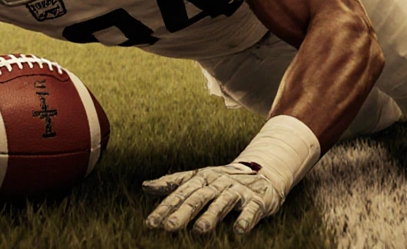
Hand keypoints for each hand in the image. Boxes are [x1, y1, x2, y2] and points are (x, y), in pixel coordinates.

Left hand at [144, 163, 282, 234]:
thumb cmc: (222, 182)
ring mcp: (238, 191)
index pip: (180, 194)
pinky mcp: (257, 201)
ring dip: (211, 216)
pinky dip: (245, 219)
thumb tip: (145, 187)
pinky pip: (251, 210)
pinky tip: (238, 231)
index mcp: (202, 179)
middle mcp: (218, 183)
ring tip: (199, 231)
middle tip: (169, 227)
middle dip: (184, 212)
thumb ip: (172, 184)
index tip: (150, 223)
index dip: (165, 208)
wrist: (261, 174)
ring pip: (222, 203)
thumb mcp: (197, 180)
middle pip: (198, 197)